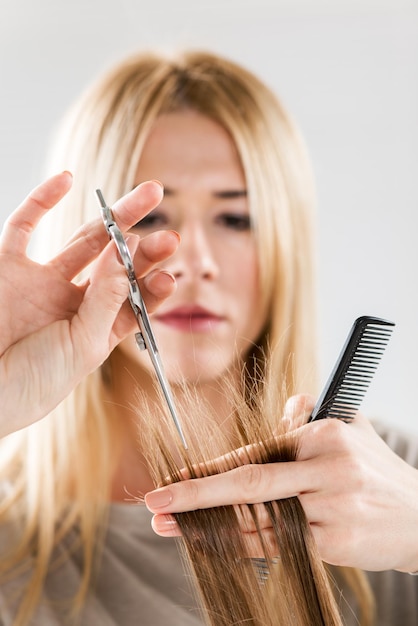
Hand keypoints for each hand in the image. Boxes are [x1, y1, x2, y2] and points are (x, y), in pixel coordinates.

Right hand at [0, 172, 178, 436]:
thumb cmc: (34, 381)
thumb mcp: (82, 344)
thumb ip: (105, 298)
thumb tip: (125, 251)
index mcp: (95, 329)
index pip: (134, 299)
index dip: (153, 283)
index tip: (171, 270)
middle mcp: (73, 303)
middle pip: (117, 264)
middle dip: (146, 247)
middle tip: (171, 232)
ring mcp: (42, 283)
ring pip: (84, 240)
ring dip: (116, 217)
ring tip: (151, 195)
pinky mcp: (8, 267)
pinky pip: (23, 226)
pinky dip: (41, 201)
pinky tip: (67, 179)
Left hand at [145, 395, 417, 572]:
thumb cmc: (374, 471)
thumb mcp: (351, 426)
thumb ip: (310, 414)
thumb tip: (282, 411)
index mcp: (324, 435)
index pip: (257, 450)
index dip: (213, 466)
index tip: (177, 476)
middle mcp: (327, 468)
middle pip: (250, 482)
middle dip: (196, 494)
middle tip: (157, 503)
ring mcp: (332, 507)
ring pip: (259, 519)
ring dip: (211, 525)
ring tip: (173, 528)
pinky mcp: (336, 542)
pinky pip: (279, 543)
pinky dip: (244, 544)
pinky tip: (215, 543)